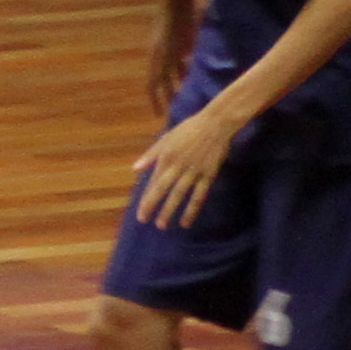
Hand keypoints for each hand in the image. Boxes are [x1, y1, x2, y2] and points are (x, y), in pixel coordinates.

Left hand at [129, 101, 245, 230]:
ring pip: (179, 194)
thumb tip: (135, 168)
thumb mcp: (166, 138)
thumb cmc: (189, 129)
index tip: (141, 212)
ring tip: (162, 225)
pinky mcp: (208, 175)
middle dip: (152, 205)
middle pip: (163, 188)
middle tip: (145, 220)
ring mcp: (193, 171)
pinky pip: (199, 195)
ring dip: (169, 210)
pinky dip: (192, 209)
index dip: (146, 197)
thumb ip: (151, 154)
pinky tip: (186, 221)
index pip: (153, 181)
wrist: (215, 124)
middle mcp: (178, 165)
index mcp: (166, 156)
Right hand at [146, 31, 187, 124]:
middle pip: (164, 81)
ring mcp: (171, 50)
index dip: (155, 100)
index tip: (159, 115)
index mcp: (156, 60)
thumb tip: (160, 87)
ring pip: (174, 72)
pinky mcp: (181, 43)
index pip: (153, 86)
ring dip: (178, 83)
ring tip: (186, 95)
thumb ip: (165, 67)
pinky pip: (183, 61)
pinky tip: (193, 75)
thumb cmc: (172, 26)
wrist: (177, 3)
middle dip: (169, 95)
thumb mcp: (168, 50)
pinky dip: (186, 69)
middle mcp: (161, 57)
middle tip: (176, 109)